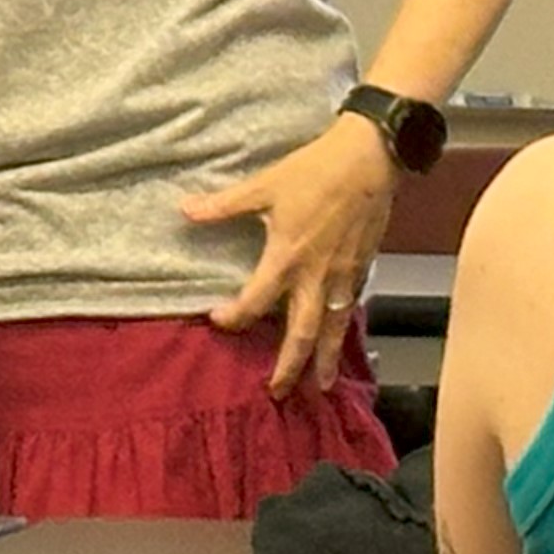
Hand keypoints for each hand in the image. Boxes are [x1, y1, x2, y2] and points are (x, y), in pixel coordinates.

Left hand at [182, 112, 397, 399]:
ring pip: (332, 329)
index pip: (255, 302)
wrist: (368, 160)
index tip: (218, 320)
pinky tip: (339, 338)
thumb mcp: (264, 185)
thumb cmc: (314, 171)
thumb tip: (185, 210)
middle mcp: (316, 276)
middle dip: (290, 367)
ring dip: (326, 361)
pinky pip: (350, 308)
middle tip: (278, 393)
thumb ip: (225, 205)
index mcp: (287, 257)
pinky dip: (343, 329)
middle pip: (301, 334)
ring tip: (322, 388)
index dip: (234, 316)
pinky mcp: (362, 268)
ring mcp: (342, 276)